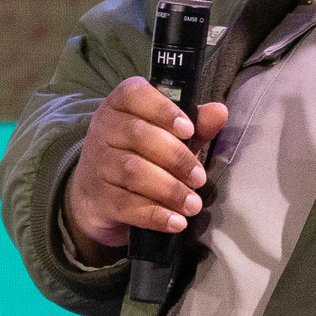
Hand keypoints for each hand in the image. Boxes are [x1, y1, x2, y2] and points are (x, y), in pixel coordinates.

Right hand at [63, 77, 231, 254]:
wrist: (95, 195)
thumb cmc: (139, 156)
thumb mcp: (167, 136)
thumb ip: (195, 125)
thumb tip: (219, 112)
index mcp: (120, 105)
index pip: (135, 94)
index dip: (163, 110)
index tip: (189, 130)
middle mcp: (103, 129)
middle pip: (139, 136)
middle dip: (177, 158)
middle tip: (199, 178)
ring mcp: (97, 164)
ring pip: (133, 172)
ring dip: (170, 190)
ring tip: (193, 204)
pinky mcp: (97, 198)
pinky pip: (126, 205)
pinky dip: (155, 215)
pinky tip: (176, 222)